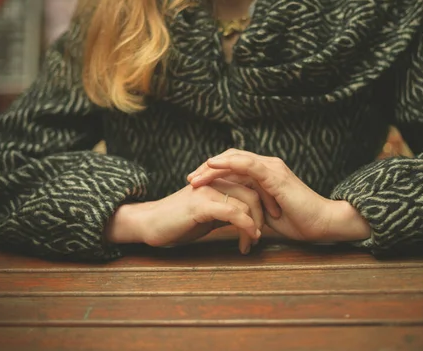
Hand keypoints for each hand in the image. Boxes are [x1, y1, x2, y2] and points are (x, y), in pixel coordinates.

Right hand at [105, 179, 262, 253]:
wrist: (149, 224)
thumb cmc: (178, 222)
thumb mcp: (208, 216)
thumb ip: (227, 213)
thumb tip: (247, 221)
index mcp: (218, 181)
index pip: (251, 183)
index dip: (265, 200)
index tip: (273, 219)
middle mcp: (215, 181)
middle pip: (254, 189)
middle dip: (265, 212)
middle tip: (265, 232)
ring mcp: (209, 191)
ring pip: (246, 200)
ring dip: (256, 223)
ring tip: (254, 241)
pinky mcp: (202, 204)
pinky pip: (233, 212)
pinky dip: (246, 226)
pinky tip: (249, 238)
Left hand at [188, 149, 371, 241]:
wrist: (320, 224)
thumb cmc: (296, 221)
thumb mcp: (264, 213)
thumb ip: (248, 207)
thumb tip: (230, 213)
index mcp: (264, 174)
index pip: (233, 166)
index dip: (213, 172)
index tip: (195, 182)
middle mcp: (267, 166)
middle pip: (230, 159)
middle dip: (207, 168)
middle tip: (190, 179)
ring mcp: (271, 168)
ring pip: (236, 159)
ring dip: (212, 167)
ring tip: (195, 176)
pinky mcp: (275, 175)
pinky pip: (248, 164)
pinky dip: (229, 162)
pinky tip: (213, 165)